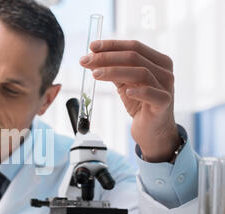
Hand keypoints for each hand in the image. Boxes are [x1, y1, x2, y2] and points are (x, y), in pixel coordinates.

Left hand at [80, 40, 179, 162]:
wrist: (152, 130)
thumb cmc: (140, 104)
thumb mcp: (124, 84)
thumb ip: (111, 70)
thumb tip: (90, 59)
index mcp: (157, 61)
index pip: (134, 46)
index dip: (112, 45)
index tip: (92, 46)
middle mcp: (164, 71)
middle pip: (134, 57)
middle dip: (107, 57)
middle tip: (86, 60)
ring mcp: (165, 87)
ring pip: (140, 72)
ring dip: (115, 71)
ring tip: (95, 74)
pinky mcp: (163, 103)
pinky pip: (152, 94)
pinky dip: (138, 91)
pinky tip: (126, 91)